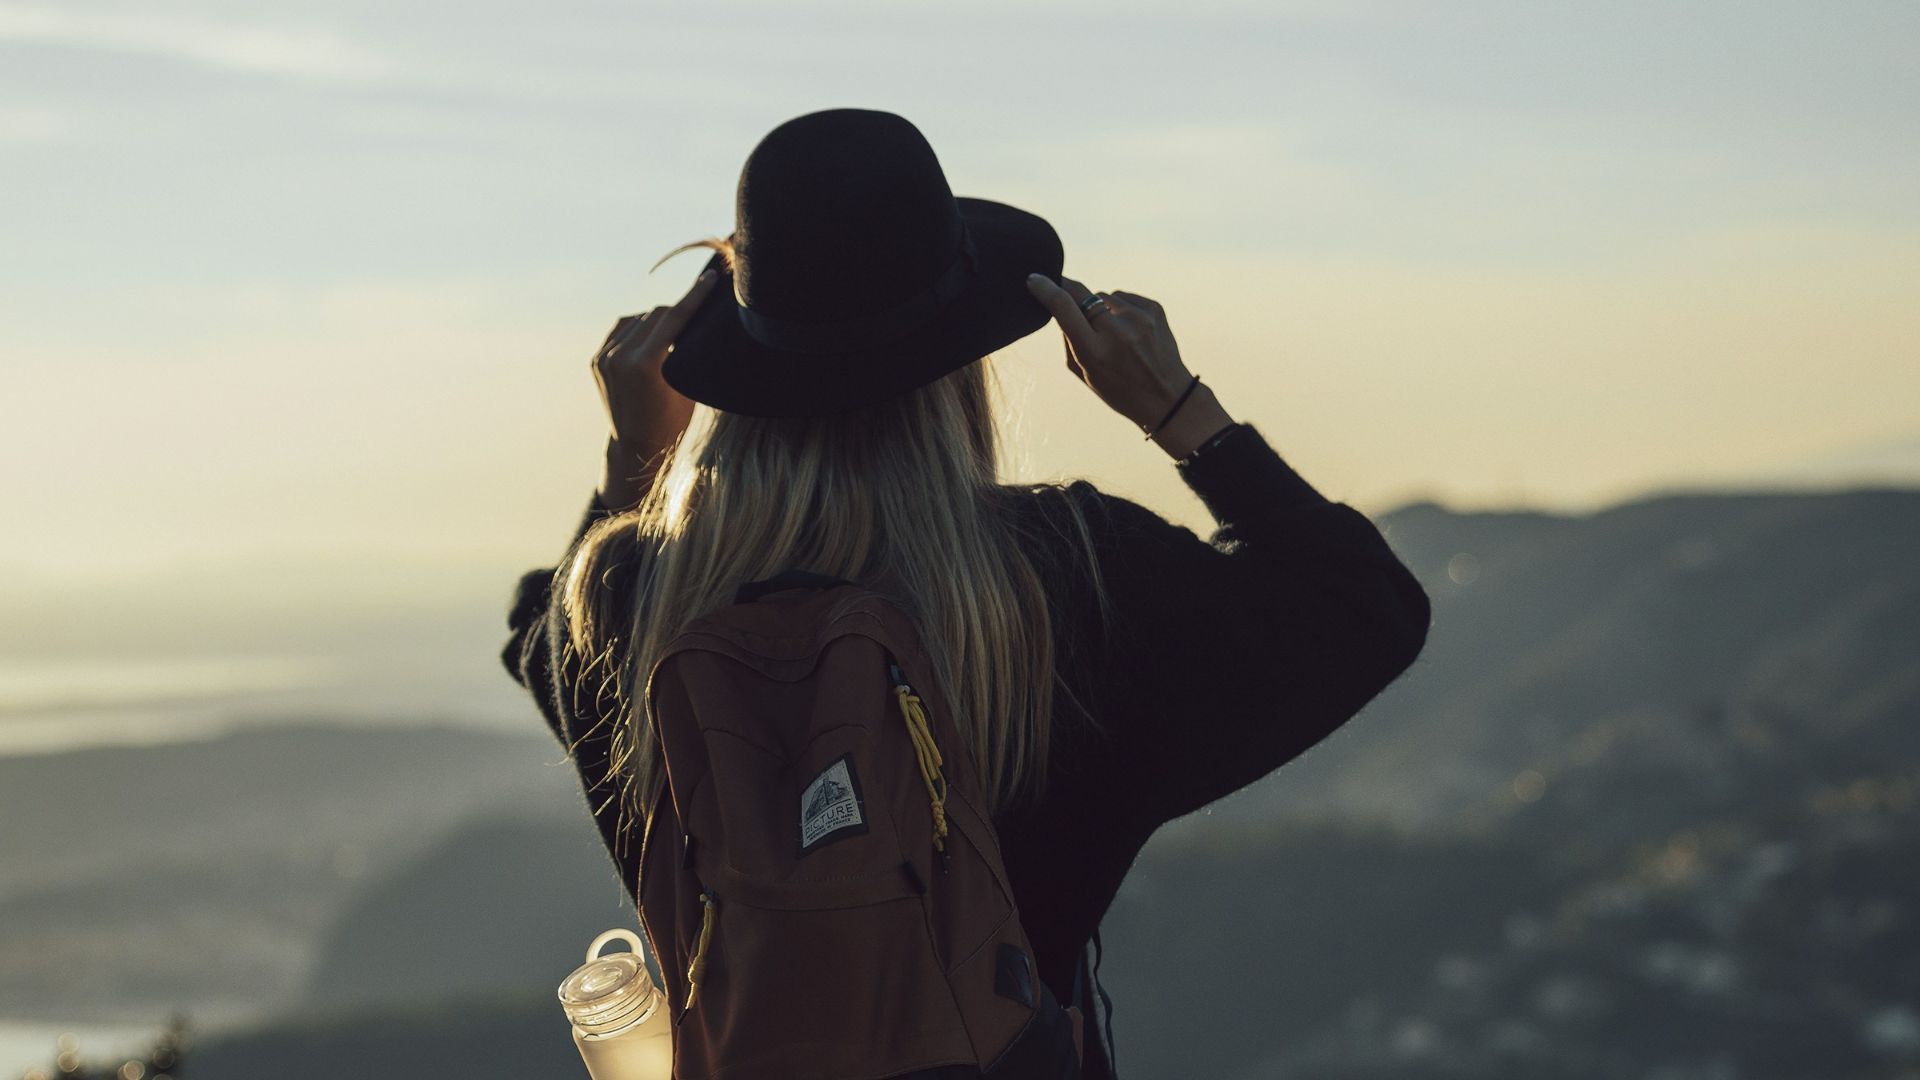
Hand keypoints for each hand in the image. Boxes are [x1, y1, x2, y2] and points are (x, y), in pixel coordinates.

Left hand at [592, 269, 719, 460]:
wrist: (636, 445)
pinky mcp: (597, 360)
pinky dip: (639, 327)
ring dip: (658, 319)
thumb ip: (685, 351)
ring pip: (639, 318)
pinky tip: (651, 333)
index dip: (695, 296)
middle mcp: (620, 357)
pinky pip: (622, 328)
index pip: (675, 318)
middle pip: (657, 314)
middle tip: (698, 310)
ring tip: (673, 330)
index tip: (709, 278)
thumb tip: (696, 321)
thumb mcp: (687, 385)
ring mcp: (605, 358)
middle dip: (679, 310)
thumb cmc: (672, 421)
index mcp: (645, 364)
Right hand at [1024, 273, 1233, 456]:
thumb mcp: (1086, 373)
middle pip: (1083, 294)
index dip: (1046, 289)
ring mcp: (1139, 318)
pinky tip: (1130, 331)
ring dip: (1101, 309)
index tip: (1034, 278)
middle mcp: (1117, 331)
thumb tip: (1061, 304)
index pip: (1063, 308)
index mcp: (1095, 351)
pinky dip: (1120, 309)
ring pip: (1103, 296)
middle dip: (1071, 294)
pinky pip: (1123, 297)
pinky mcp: (1154, 308)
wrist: (1167, 396)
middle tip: (1069, 302)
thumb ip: (1069, 340)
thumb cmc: (1119, 389)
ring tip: (1114, 335)